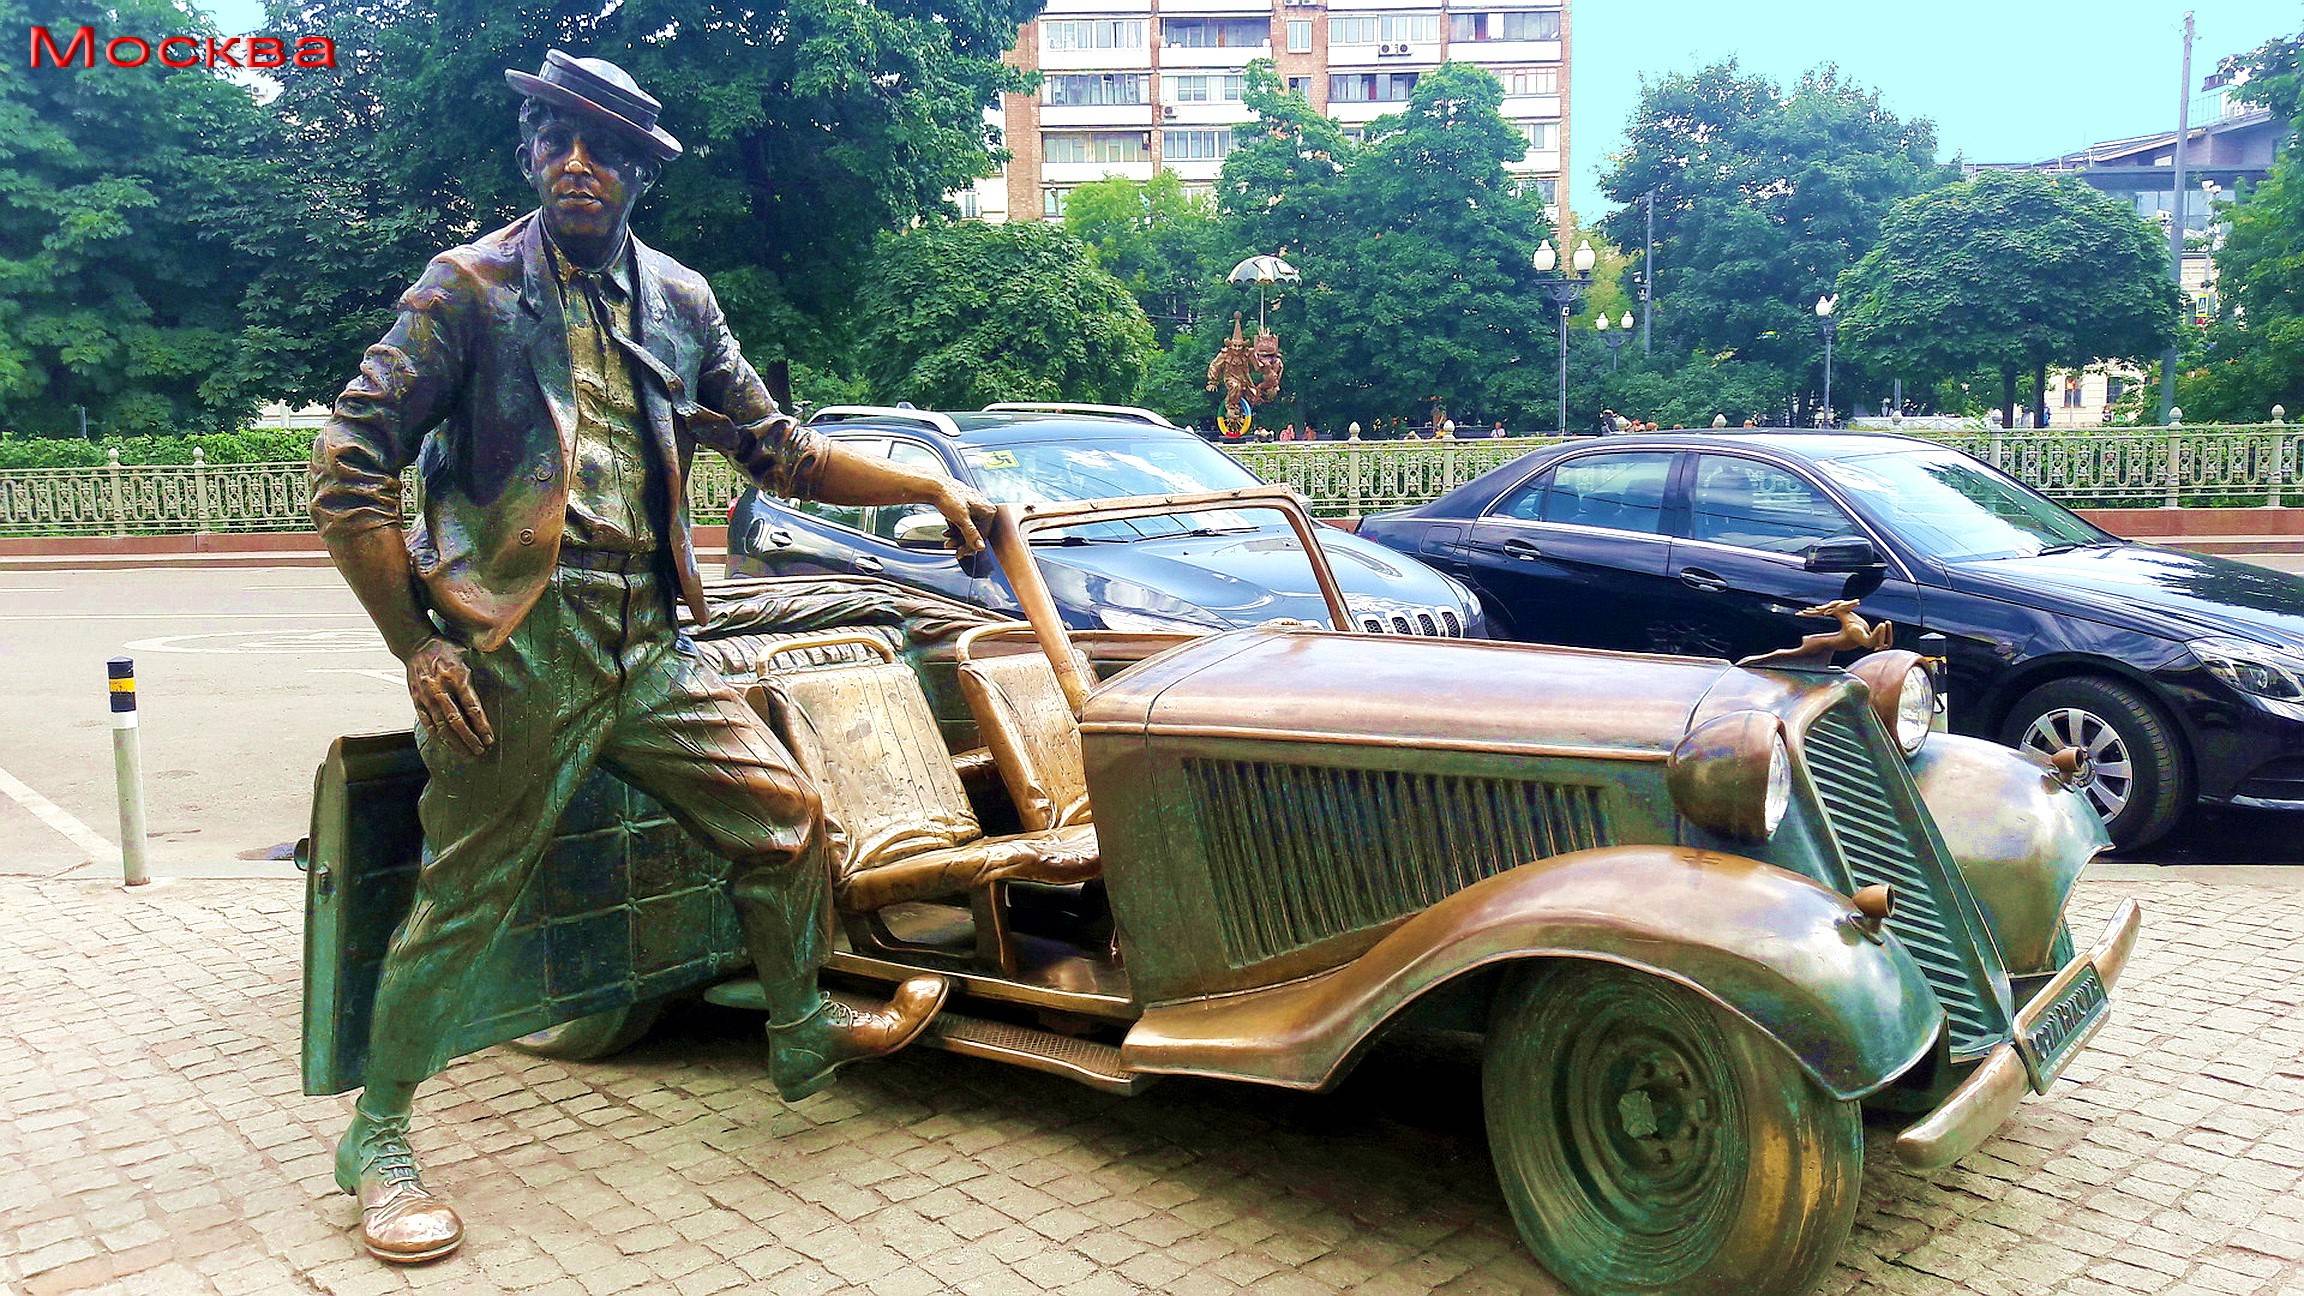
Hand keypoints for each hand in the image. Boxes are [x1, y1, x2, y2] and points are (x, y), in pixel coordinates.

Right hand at [406, 636, 493, 756]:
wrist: (415, 645)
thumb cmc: (446, 649)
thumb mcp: (467, 654)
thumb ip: (478, 671)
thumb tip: (503, 678)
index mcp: (457, 677)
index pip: (472, 707)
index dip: (481, 726)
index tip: (490, 739)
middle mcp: (440, 689)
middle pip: (456, 721)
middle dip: (469, 739)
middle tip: (480, 751)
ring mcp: (426, 696)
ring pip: (441, 726)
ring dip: (454, 742)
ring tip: (466, 753)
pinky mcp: (416, 700)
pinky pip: (427, 723)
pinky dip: (437, 736)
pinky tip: (447, 744)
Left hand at [934, 482, 997, 556]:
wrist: (934, 485)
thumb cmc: (949, 496)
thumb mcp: (961, 519)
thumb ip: (972, 535)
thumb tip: (980, 547)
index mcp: (987, 510)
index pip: (983, 534)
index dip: (971, 545)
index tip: (962, 552)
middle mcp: (983, 508)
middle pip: (975, 532)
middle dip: (962, 541)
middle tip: (952, 547)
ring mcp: (974, 507)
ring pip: (968, 528)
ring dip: (957, 536)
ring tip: (947, 540)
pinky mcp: (964, 507)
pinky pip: (963, 522)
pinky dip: (955, 528)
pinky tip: (947, 531)